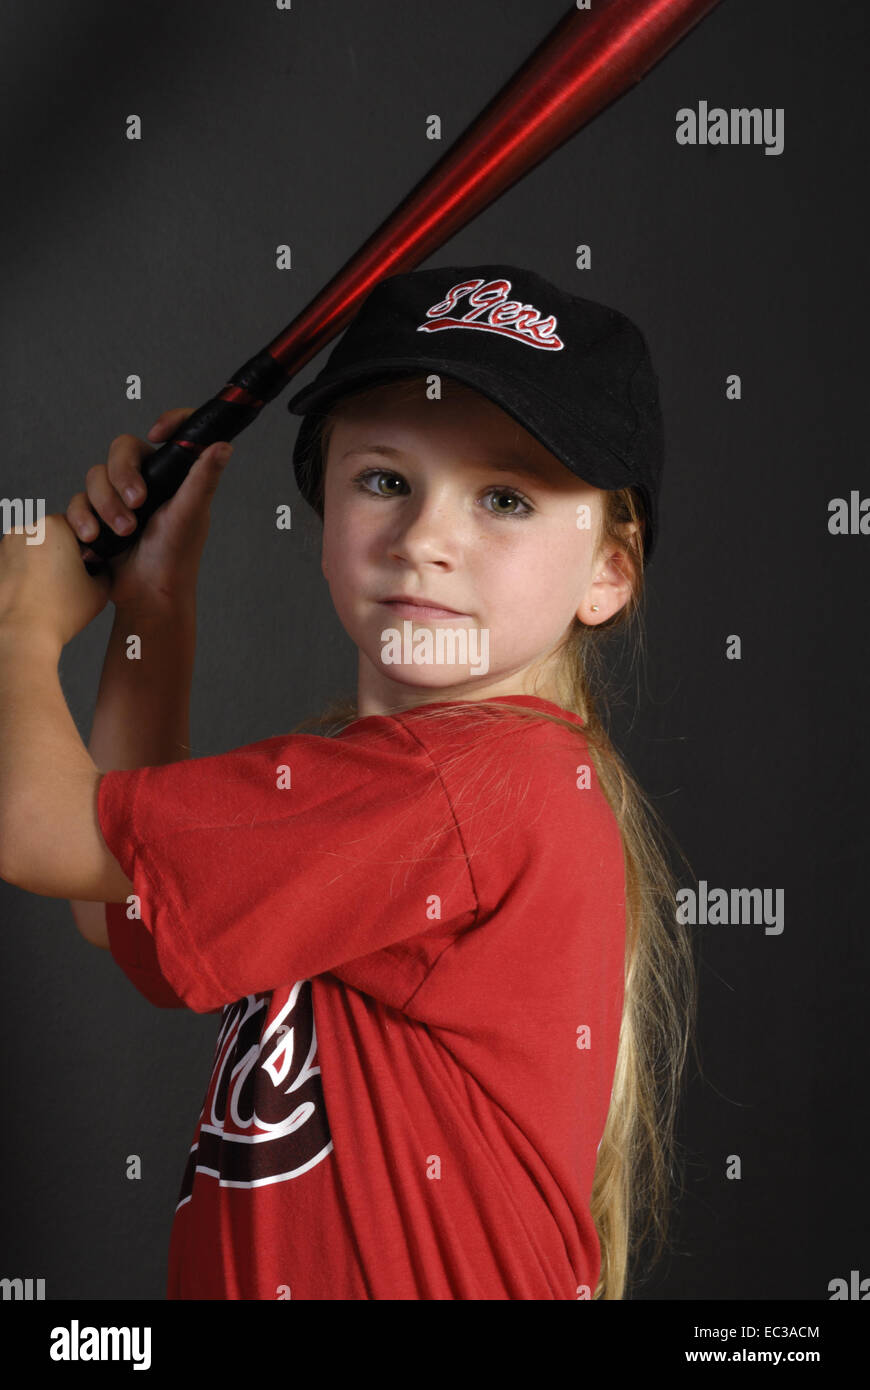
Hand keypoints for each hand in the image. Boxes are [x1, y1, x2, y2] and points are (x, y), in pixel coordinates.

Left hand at [0, 512, 110, 650]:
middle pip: (52, 537)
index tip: (86, 567)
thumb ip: (105, 571)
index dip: (86, 549)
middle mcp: (26, 529)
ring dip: (41, 564)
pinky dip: (23, 575)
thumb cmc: (58, 613)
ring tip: (48, 591)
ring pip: (32, 549)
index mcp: (54, 527)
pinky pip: (15, 564)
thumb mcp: (100, 590)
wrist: (22, 635)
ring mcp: (4, 546)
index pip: (78, 528)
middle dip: (61, 554)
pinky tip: (32, 595)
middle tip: (68, 582)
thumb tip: (100, 568)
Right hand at [65, 408, 232, 616]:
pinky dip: (84, 518)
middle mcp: (146, 480)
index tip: (158, 434)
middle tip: (137, 503)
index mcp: (172, 474)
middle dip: (122, 477)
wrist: (147, 594)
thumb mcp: (192, 513)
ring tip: (124, 532)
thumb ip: (203, 478)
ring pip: (95, 475)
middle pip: (121, 450)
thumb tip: (224, 445)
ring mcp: (118, 496)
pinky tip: (96, 538)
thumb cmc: (176, 556)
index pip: (171, 434)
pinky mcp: (96, 514)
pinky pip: (78, 500)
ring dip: (106, 505)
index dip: (166, 423)